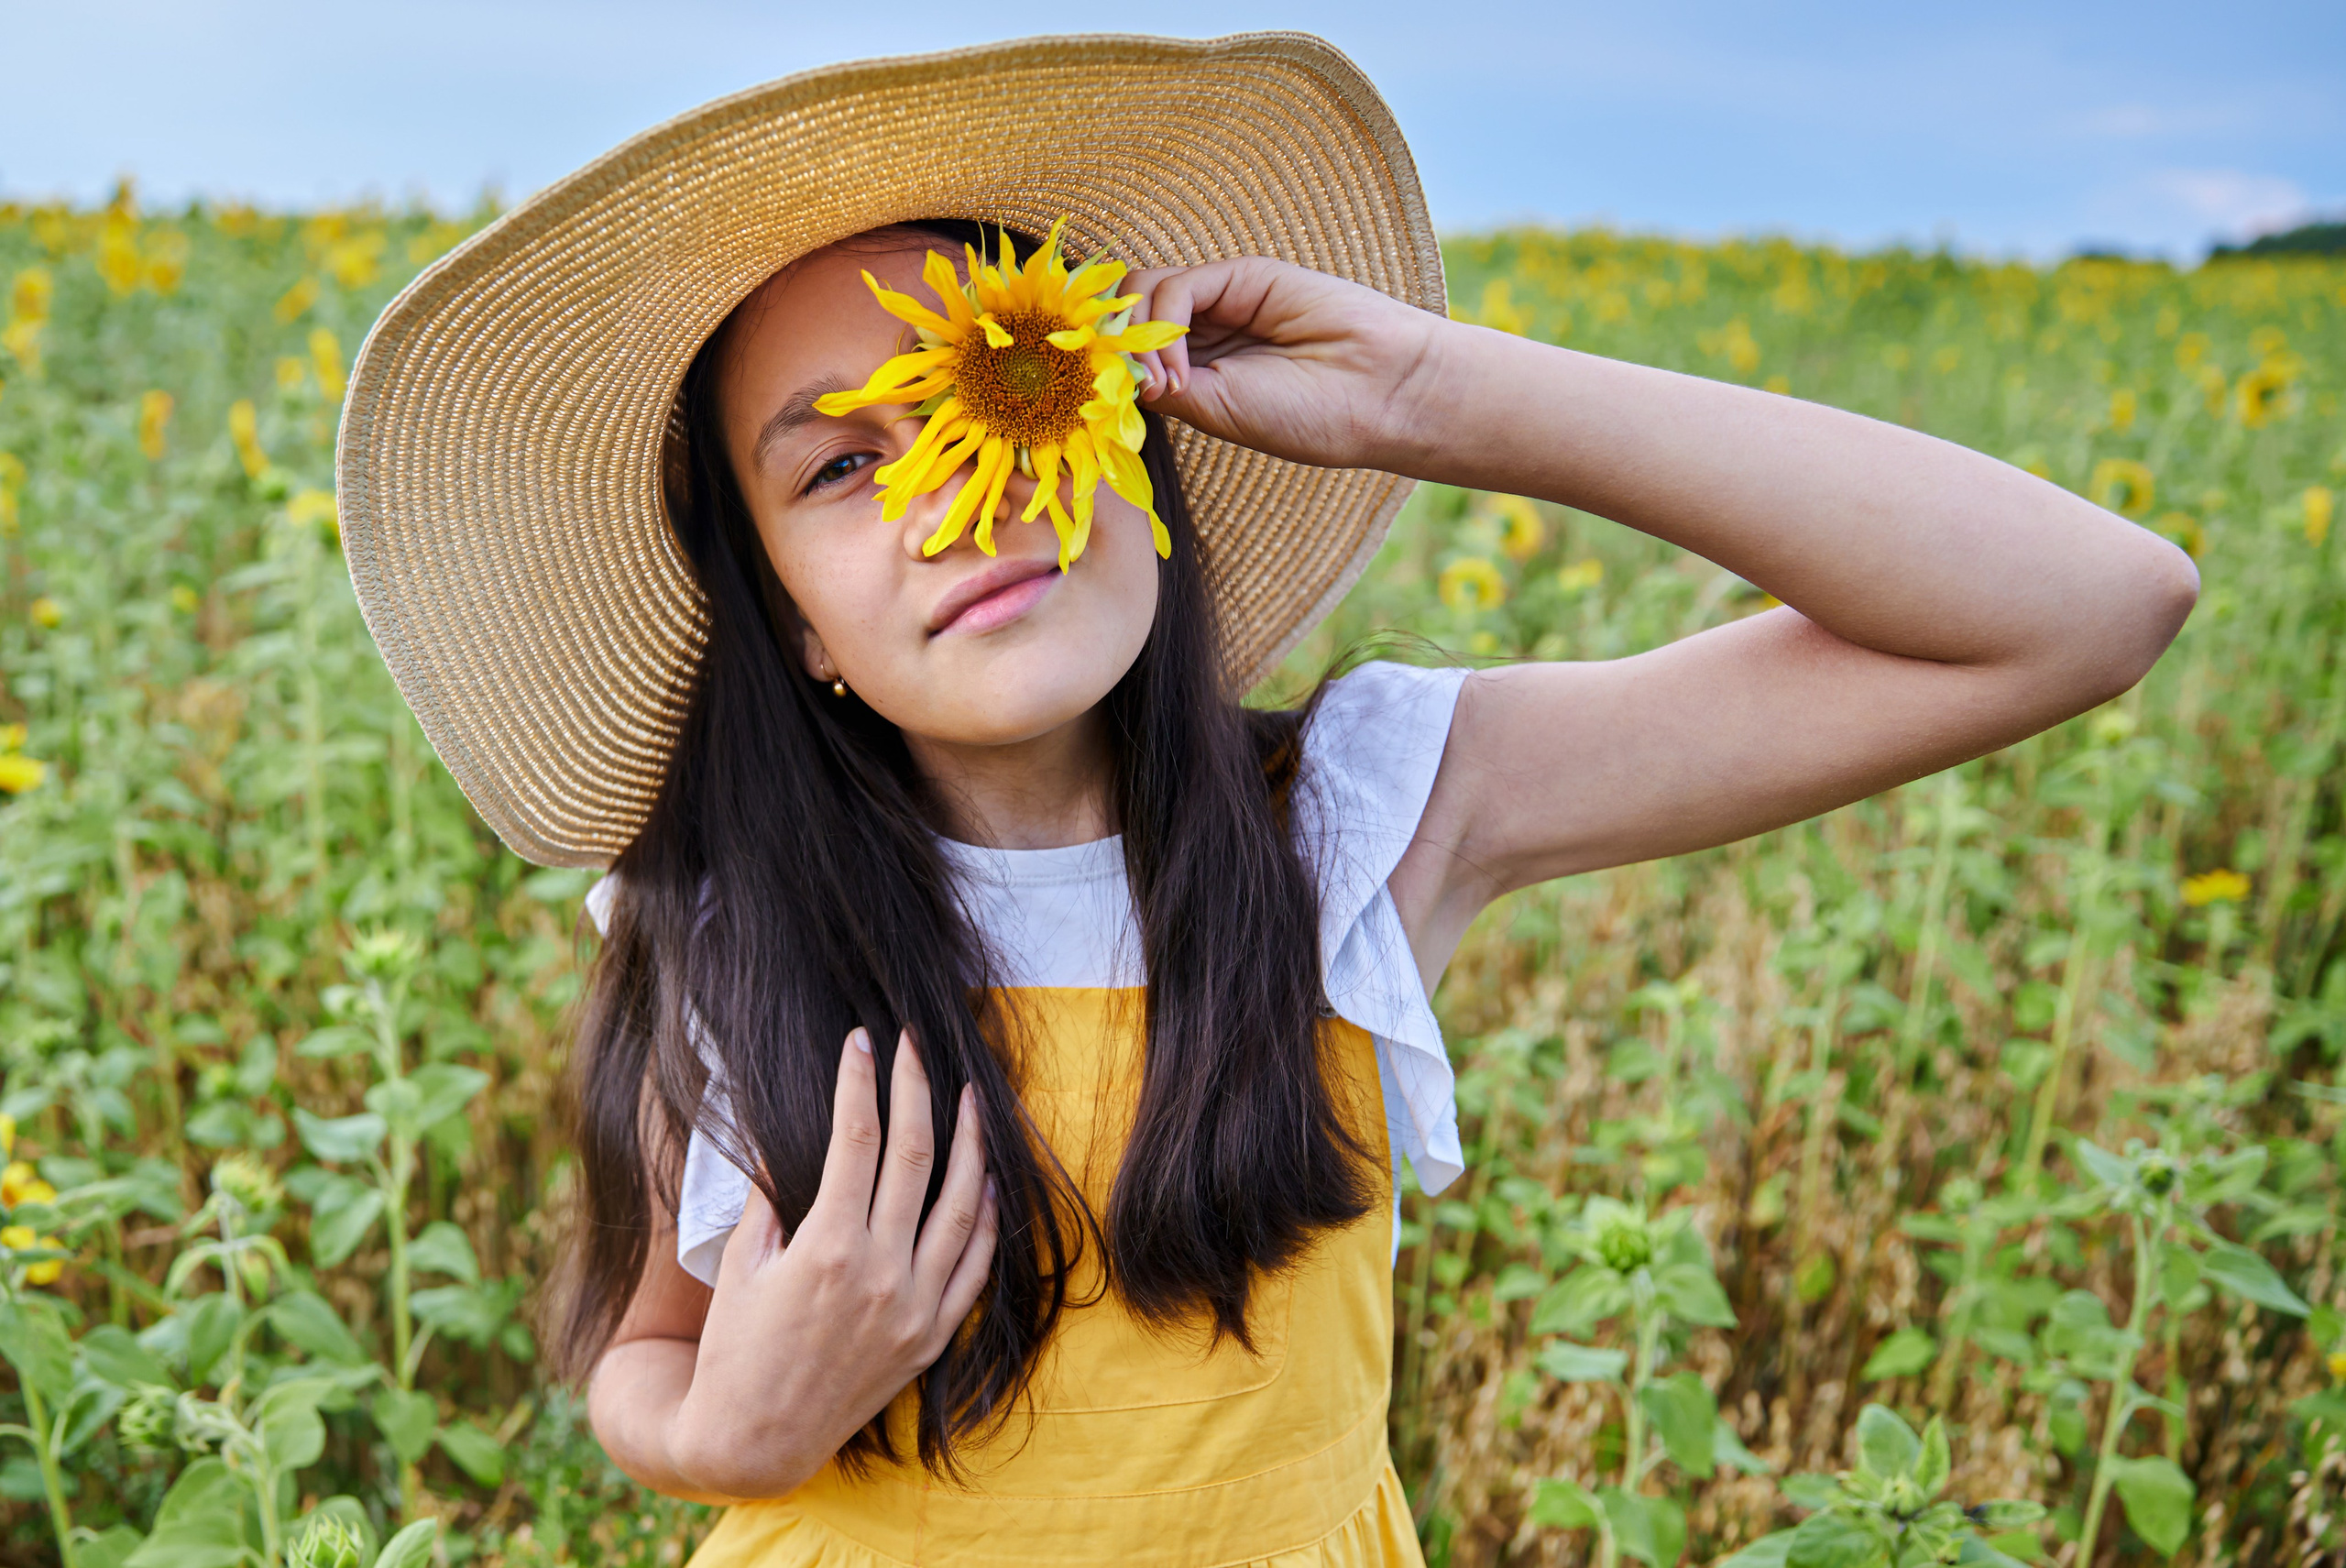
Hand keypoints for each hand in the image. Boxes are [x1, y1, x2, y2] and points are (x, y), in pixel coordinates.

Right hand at [663, 1028, 996, 1500]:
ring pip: (962, 1206)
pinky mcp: (931, 1338)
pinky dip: (988, 1222)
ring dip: (970, 1145)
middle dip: (916, 1090)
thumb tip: (788, 1136)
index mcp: (829, 1247)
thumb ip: (770, 1198)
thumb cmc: (737, 1348)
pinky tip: (988, 1184)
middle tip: (915, 1047)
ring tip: (972, 1100)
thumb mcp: (742, 1264)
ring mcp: (915, 1307)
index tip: (860, 1042)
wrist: (754, 1440)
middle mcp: (881, 1272)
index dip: (860, 1082)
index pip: (857, 1139)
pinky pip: (975, 1269)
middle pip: (915, 1156)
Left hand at [1125, 256, 1448, 471]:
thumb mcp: (1217, 412)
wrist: (1378, 392)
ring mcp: (1219, 302)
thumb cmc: (1307, 416)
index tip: (1100, 404)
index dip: (1105, 368)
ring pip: (1140, 294)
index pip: (1126, 353)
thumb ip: (1160, 386)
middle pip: (1124, 318)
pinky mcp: (1240, 276)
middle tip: (1126, 386)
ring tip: (1168, 385)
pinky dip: (1163, 327)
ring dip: (1135, 341)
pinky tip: (1183, 371)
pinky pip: (1175, 287)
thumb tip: (1109, 367)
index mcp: (1195, 373)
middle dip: (1111, 348)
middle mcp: (1202, 334)